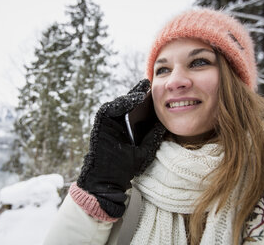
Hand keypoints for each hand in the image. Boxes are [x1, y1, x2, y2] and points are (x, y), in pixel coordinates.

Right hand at [77, 79, 165, 216]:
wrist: (108, 179)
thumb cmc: (125, 167)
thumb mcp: (145, 151)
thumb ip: (152, 137)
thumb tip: (163, 124)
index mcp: (127, 128)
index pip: (136, 111)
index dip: (146, 102)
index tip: (160, 94)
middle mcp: (117, 123)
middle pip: (128, 105)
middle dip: (138, 94)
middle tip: (149, 84)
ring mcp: (109, 123)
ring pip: (119, 104)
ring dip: (131, 96)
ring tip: (143, 90)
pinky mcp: (101, 123)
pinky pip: (110, 109)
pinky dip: (122, 103)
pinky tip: (133, 99)